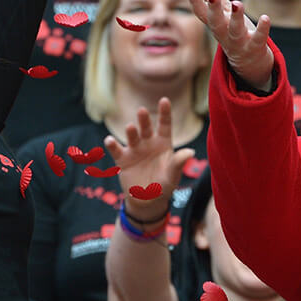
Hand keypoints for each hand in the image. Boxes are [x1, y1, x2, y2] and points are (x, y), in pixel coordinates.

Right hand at [104, 98, 194, 216]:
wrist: (148, 200)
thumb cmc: (164, 184)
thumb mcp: (173, 174)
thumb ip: (179, 162)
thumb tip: (191, 152)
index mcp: (164, 143)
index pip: (165, 125)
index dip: (165, 113)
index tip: (164, 100)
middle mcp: (149, 143)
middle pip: (146, 128)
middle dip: (144, 119)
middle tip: (142, 111)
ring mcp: (135, 150)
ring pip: (132, 137)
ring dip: (131, 132)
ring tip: (130, 127)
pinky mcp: (123, 160)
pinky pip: (117, 150)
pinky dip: (112, 145)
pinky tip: (109, 140)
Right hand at [186, 0, 273, 89]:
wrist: (249, 63)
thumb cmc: (233, 32)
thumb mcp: (223, 13)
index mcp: (216, 25)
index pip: (203, 14)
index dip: (196, 3)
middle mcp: (225, 35)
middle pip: (217, 23)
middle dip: (214, 10)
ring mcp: (240, 42)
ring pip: (236, 31)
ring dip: (236, 18)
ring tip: (236, 3)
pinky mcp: (256, 47)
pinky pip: (259, 39)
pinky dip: (262, 29)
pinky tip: (266, 17)